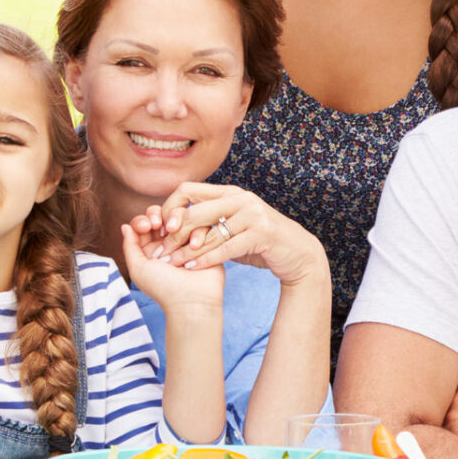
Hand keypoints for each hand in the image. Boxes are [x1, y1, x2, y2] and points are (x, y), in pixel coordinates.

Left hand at [119, 212, 226, 315]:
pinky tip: (194, 245)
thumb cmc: (163, 288)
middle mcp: (171, 241)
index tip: (147, 226)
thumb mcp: (138, 268)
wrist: (192, 301)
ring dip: (180, 223)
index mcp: (152, 247)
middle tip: (161, 225)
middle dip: (163, 215)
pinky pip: (204, 225)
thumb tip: (125, 226)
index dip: (144, 218)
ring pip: (185, 216)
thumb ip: (129, 246)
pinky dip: (198, 232)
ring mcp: (189, 240)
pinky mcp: (207, 242)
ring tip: (179, 237)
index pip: (146, 221)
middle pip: (166, 213)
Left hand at [141, 182, 327, 285]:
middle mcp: (240, 199)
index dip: (171, 207)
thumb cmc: (261, 241)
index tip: (161, 229)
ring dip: (186, 251)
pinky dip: (206, 259)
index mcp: (230, 193)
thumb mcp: (235, 225)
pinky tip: (192, 268)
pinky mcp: (261, 234)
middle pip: (195, 211)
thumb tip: (179, 223)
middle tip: (160, 251)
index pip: (188, 190)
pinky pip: (225, 248)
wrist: (297, 253)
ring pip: (209, 232)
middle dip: (174, 233)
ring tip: (171, 263)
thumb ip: (212, 221)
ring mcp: (253, 215)